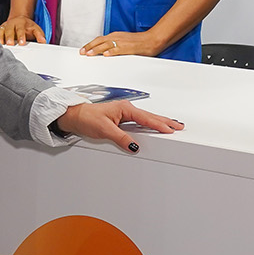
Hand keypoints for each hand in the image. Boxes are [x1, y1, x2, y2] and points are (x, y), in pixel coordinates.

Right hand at [0, 16, 45, 44]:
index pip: (20, 30)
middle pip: (9, 30)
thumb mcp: (35, 28)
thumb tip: (43, 41)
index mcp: (21, 24)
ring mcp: (4, 27)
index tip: (22, 42)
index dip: (21, 36)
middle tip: (10, 44)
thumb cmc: (27, 26)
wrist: (19, 19)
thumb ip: (39, 35)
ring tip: (0, 44)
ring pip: (0, 31)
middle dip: (9, 37)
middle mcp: (11, 24)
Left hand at [54, 99, 183, 152]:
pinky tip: (154, 127)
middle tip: (179, 126)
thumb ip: (121, 138)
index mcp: (125, 109)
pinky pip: (140, 121)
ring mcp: (125, 114)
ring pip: (146, 119)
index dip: (159, 125)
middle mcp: (126, 109)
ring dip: (159, 122)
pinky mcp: (122, 118)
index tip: (170, 129)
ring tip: (171, 126)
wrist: (75, 116)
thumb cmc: (87, 118)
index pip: (146, 119)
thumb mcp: (105, 130)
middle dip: (165, 121)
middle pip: (150, 117)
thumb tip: (134, 146)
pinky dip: (149, 124)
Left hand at [80, 31, 159, 57]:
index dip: (90, 44)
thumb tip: (106, 52)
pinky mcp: (129, 47)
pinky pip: (119, 49)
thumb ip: (115, 46)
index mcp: (116, 36)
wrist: (153, 39)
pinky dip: (112, 51)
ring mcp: (123, 42)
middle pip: (100, 41)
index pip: (99, 39)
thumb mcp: (124, 41)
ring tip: (89, 54)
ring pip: (106, 44)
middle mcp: (117, 37)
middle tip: (82, 52)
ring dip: (97, 49)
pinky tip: (106, 55)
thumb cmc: (140, 42)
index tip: (83, 49)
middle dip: (90, 47)